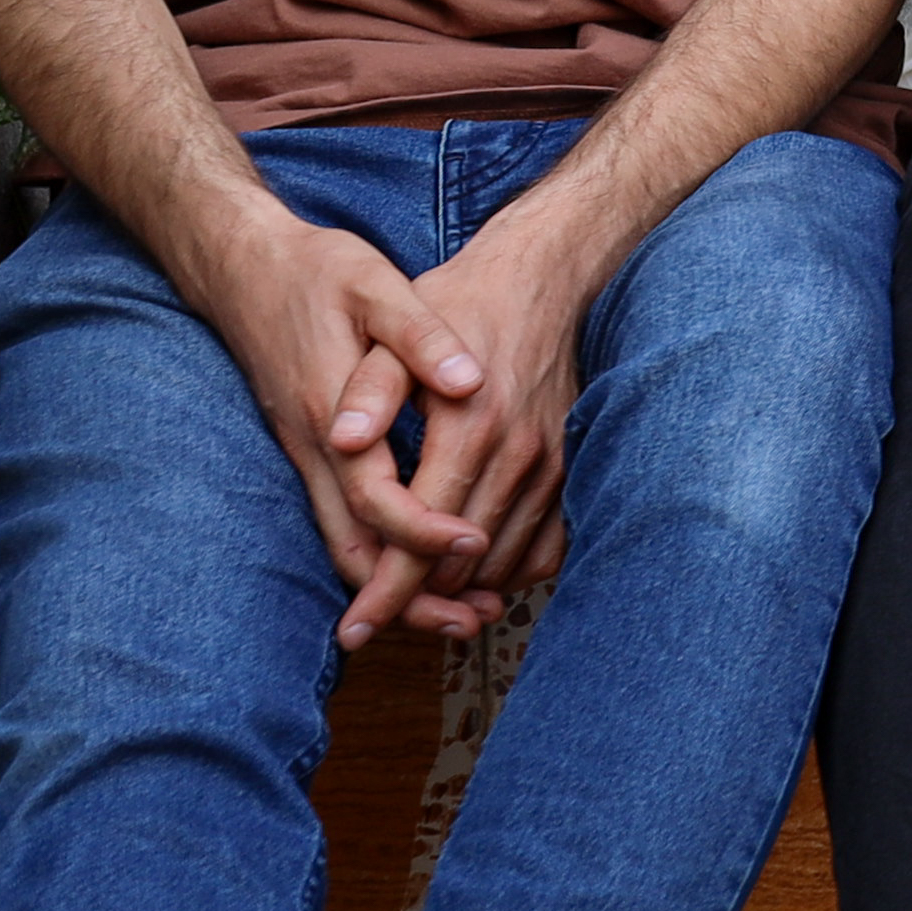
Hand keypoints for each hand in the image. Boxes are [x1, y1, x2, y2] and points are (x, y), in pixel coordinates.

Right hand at [184, 207, 511, 649]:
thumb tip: (467, 381)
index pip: (376, 499)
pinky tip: (425, 567)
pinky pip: (343, 527)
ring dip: (398, 588)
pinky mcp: (310, 455)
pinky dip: (383, 558)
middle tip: (474, 622)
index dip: (423, 532)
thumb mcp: (374, 284)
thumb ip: (420, 336)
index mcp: (332, 412)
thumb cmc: (316, 271)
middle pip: (355, 550)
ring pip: (345, 546)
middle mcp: (313, 448)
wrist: (242, 265)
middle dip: (411, 596)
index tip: (474, 545)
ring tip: (463, 613)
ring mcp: (306, 457)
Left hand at [338, 193, 615, 640]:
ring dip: (460, 591)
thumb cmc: (458, 303)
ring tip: (416, 602)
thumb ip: (368, 390)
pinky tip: (471, 568)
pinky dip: (507, 572)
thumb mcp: (393, 331)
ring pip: (502, 565)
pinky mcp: (571, 469)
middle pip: (462, 563)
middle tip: (376, 621)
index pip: (421, 535)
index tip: (355, 631)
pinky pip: (544, 551)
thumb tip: (341, 440)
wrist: (543, 279)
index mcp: (469, 426)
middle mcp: (519, 454)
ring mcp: (553, 466)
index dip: (385, 591)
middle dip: (417, 601)